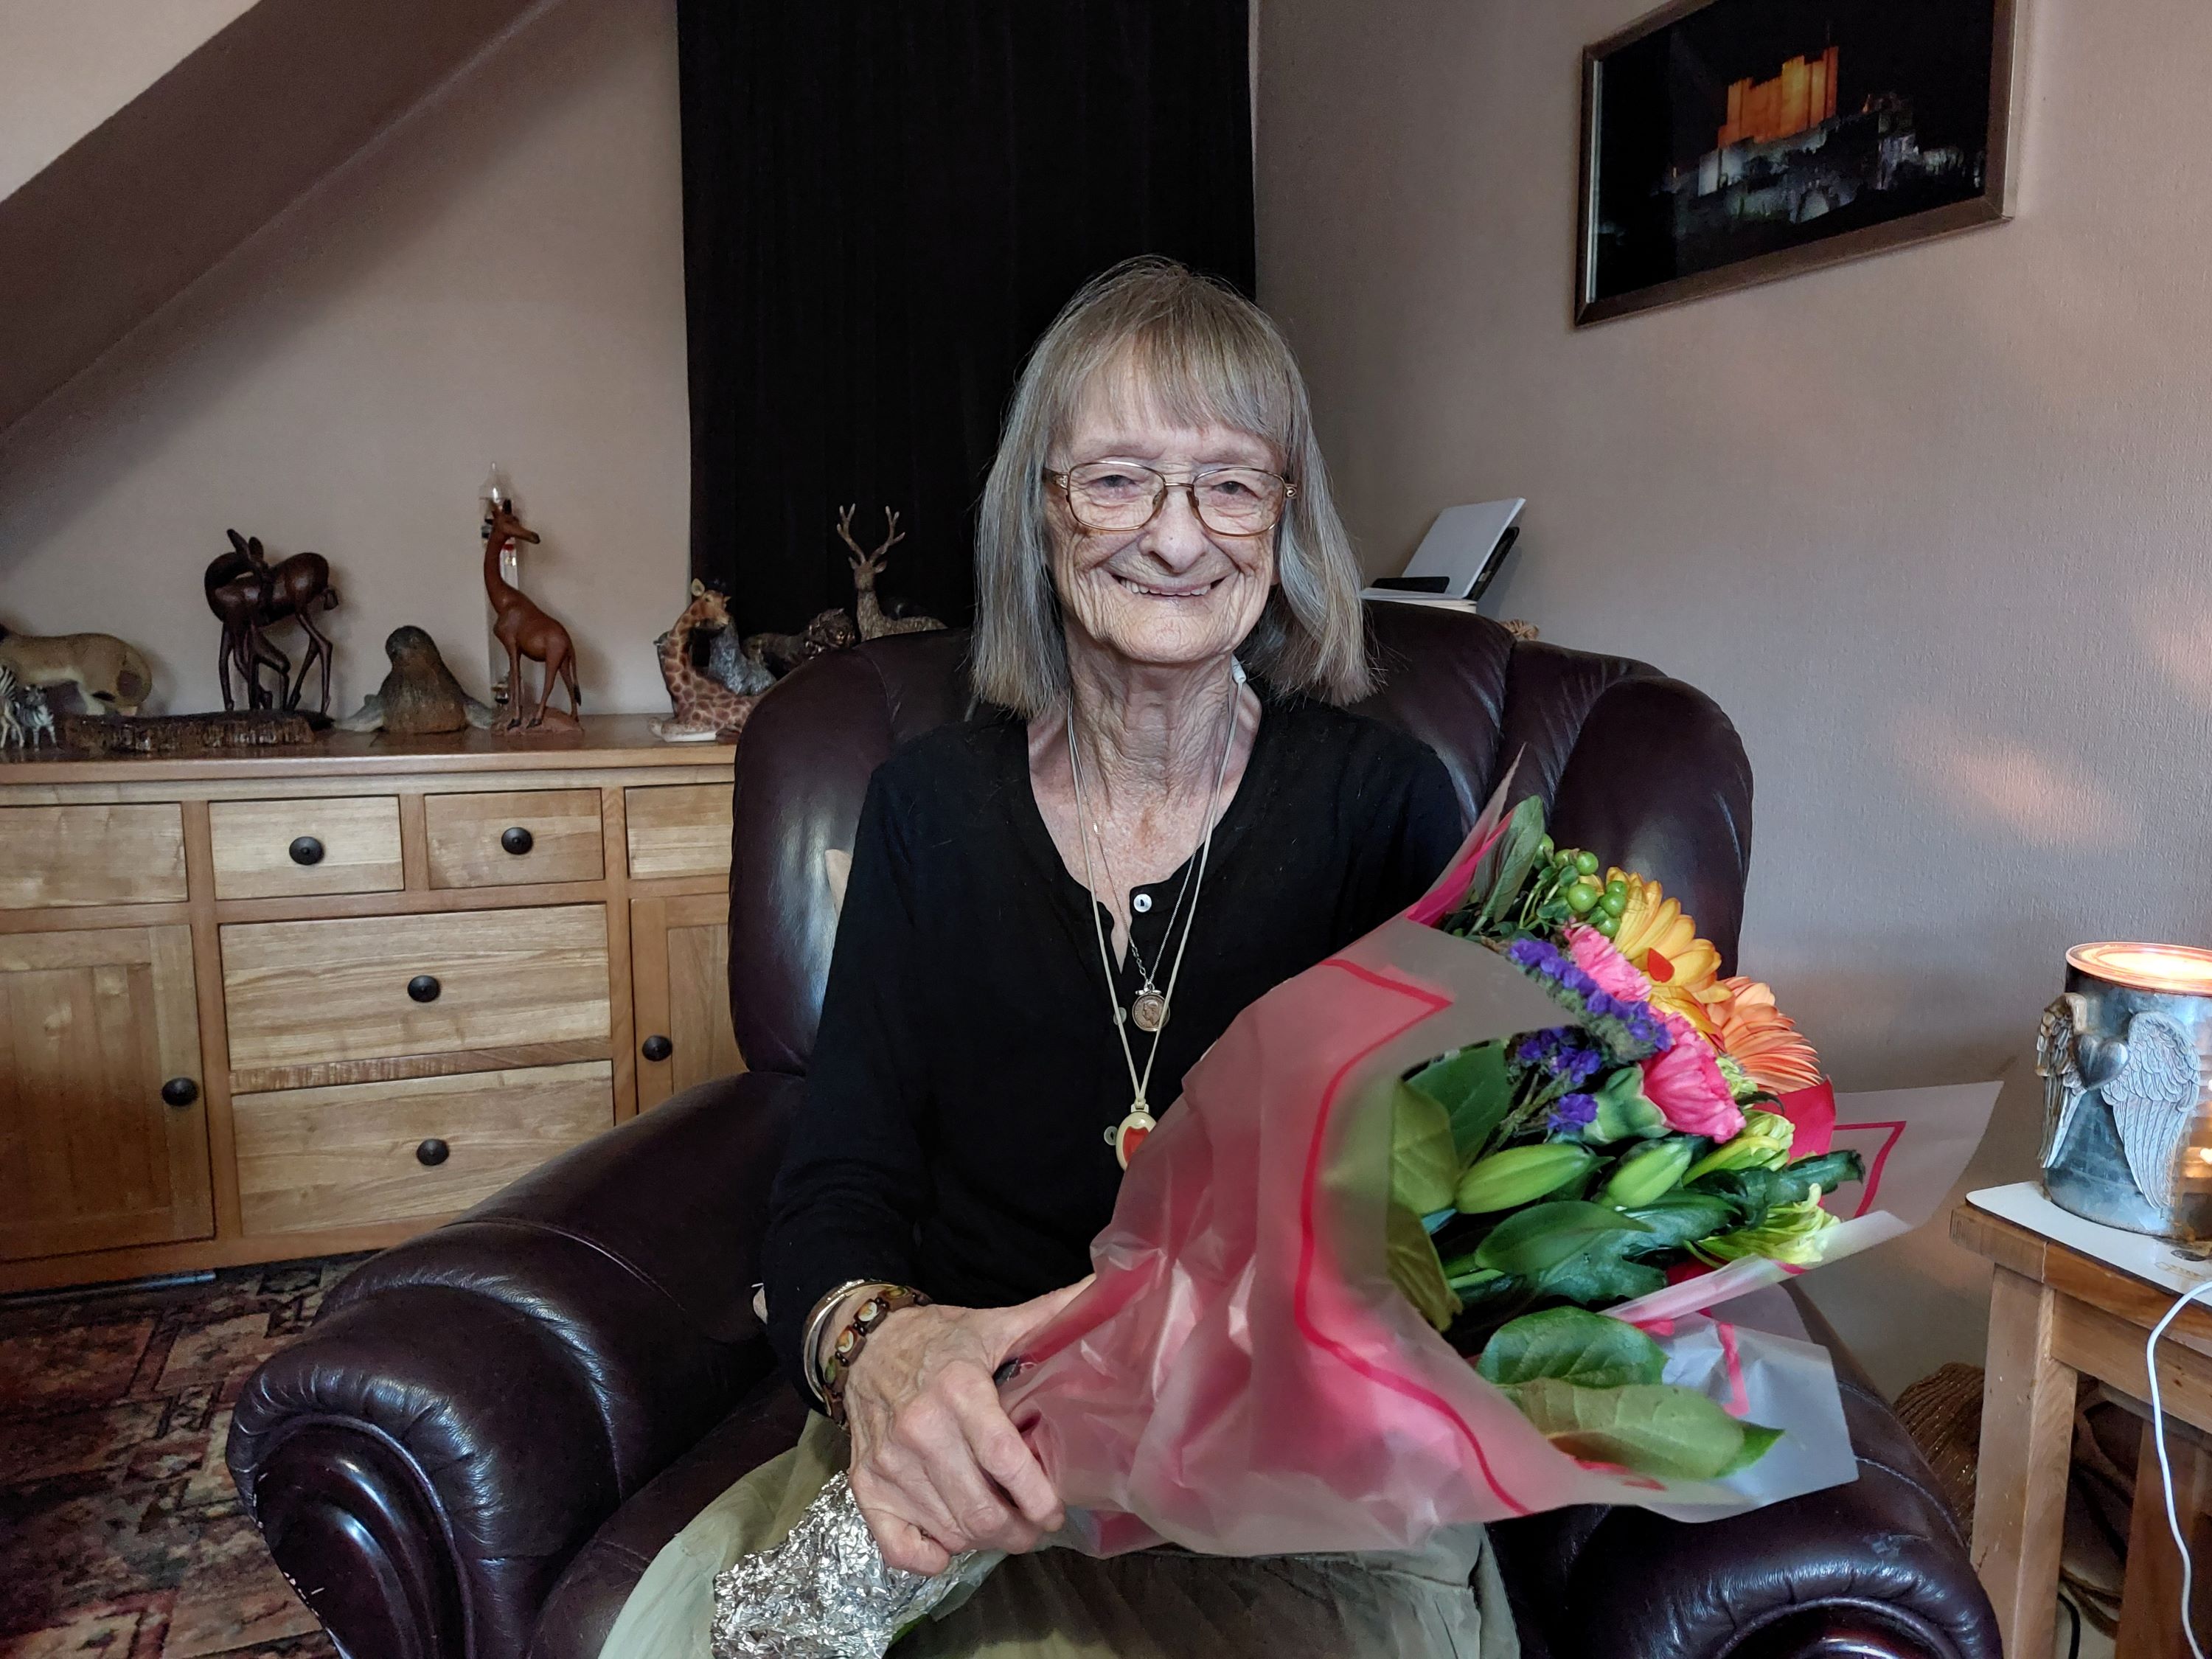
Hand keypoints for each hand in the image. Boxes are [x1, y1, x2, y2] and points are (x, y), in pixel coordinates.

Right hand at [841, 1280, 1086, 1574]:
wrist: (865, 1346)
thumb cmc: (938, 1340)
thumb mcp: (994, 1324)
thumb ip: (1049, 1314)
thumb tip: (1103, 1292)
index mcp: (959, 1390)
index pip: (1005, 1461)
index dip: (1038, 1497)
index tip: (1055, 1511)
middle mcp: (920, 1430)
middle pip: (980, 1510)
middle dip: (1018, 1532)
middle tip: (1034, 1528)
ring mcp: (890, 1463)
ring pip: (949, 1531)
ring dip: (983, 1540)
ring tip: (1001, 1527)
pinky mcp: (866, 1485)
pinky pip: (898, 1547)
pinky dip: (928, 1557)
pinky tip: (949, 1544)